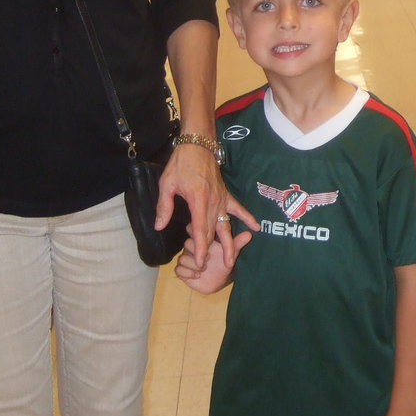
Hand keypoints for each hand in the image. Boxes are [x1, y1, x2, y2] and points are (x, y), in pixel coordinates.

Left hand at [156, 143, 258, 271]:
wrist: (198, 145)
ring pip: (226, 224)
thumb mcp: (167, 183)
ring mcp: (222, 198)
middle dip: (211, 251)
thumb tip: (159, 226)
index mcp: (199, 200)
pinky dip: (248, 218)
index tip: (200, 262)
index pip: (201, 229)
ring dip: (229, 243)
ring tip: (231, 260)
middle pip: (213, 230)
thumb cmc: (181, 164)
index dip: (201, 247)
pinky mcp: (226, 194)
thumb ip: (164, 206)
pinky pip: (238, 208)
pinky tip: (256, 228)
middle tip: (208, 269)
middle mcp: (213, 201)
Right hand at [174, 232, 249, 293]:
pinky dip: (188, 273)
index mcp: (202, 240)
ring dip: (195, 265)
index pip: (194, 230)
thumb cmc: (224, 264)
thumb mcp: (232, 254)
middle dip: (198, 253)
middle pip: (187, 244)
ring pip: (183, 258)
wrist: (218, 281)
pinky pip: (179, 269)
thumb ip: (238, 243)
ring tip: (204, 269)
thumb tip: (249, 234)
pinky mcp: (181, 270)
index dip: (195, 232)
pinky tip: (197, 275)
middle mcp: (191, 247)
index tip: (201, 236)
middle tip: (208, 258)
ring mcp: (185, 258)